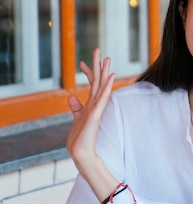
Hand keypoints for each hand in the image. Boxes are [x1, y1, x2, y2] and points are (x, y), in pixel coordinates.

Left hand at [66, 48, 114, 180]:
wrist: (81, 153)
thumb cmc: (79, 139)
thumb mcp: (76, 119)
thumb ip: (75, 107)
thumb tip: (71, 96)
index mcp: (91, 105)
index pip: (91, 85)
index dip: (87, 72)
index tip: (82, 62)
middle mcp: (95, 104)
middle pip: (98, 81)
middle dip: (98, 65)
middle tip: (98, 49)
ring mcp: (97, 109)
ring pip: (101, 86)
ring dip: (104, 72)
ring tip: (107, 58)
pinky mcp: (96, 114)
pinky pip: (102, 98)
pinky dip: (106, 87)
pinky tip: (110, 78)